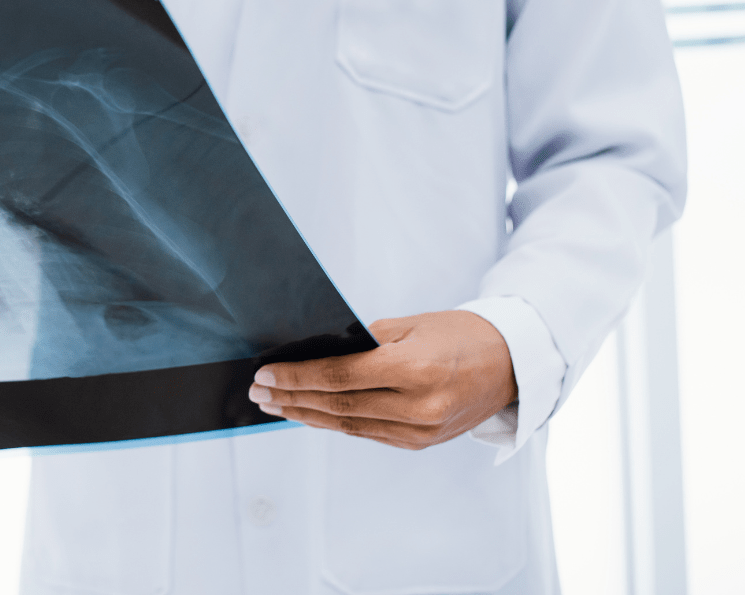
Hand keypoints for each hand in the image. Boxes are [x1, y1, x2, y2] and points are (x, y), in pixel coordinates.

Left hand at [249, 311, 517, 449]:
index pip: (340, 376)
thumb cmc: (461, 336)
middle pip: (338, 405)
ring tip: (274, 405)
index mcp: (415, 371)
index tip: (266, 373)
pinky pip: (366, 433)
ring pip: (348, 425)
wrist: (509, 364)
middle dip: (292, 398)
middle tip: (258, 391)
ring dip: (305, 415)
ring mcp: (420, 431)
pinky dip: (334, 423)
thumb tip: (315, 351)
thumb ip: (363, 341)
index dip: (297, 377)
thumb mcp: (410, 325)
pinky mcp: (420, 443)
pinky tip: (310, 414)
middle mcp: (418, 407)